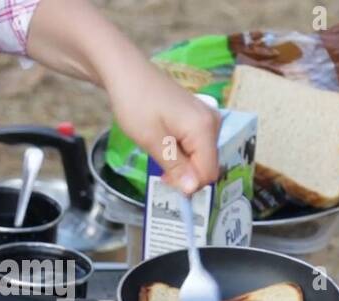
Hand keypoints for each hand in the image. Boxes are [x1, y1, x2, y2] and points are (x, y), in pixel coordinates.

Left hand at [25, 0, 220, 194]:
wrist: (126, 72)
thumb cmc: (136, 103)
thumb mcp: (152, 141)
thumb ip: (175, 167)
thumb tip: (192, 190)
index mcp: (205, 129)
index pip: (208, 173)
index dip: (188, 184)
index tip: (164, 180)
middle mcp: (212, 122)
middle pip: (206, 165)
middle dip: (185, 173)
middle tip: (158, 163)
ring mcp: (206, 118)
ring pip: (200, 156)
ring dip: (181, 162)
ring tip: (158, 148)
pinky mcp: (196, 116)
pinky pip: (195, 144)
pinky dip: (180, 150)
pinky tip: (162, 141)